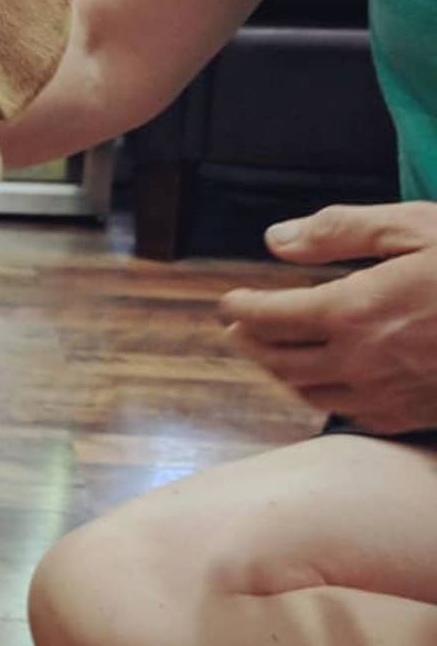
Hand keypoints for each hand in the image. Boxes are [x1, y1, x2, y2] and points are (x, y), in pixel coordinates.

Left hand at [219, 202, 436, 433]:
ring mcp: (386, 396)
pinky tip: (329, 382)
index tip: (228, 302)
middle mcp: (360, 361)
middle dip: (251, 344)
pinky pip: (350, 415)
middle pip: (278, 361)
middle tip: (238, 331)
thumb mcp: (417, 227)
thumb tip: (274, 241)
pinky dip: (325, 397)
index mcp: (352, 310)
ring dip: (282, 374)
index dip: (241, 309)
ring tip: (273, 355)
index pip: (268, 317)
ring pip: (308, 394)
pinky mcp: (413, 418)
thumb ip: (340, 231)